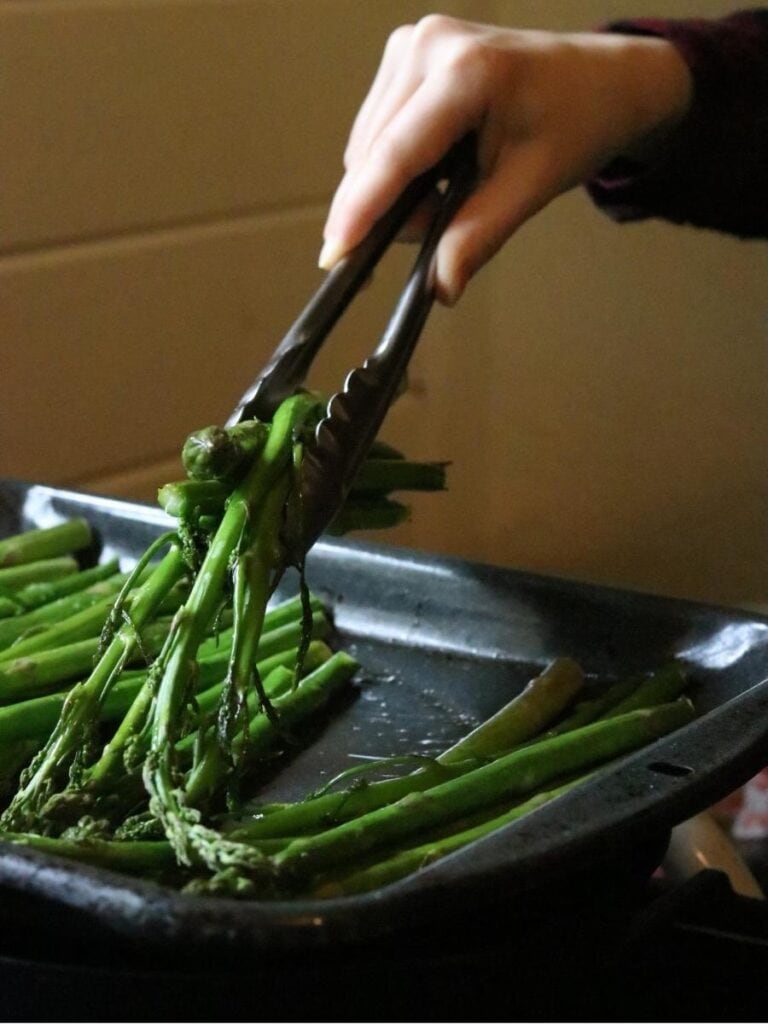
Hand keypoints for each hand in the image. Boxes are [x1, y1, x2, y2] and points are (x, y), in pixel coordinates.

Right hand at [320, 15, 691, 303]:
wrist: (602, 79)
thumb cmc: (577, 121)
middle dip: (390, 208)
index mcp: (468, 71)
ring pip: (367, 147)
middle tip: (442, 227)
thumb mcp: (531, 187)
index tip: (333, 254)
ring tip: (452, 191)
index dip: (361, 209)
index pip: (396, 153)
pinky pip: (376, 130)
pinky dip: (396, 166)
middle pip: (372, 155)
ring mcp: (413, 44)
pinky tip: (439, 168)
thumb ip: (478, 236)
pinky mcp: (406, 55)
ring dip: (393, 190)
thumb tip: (439, 286)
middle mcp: (429, 45)